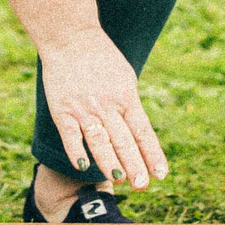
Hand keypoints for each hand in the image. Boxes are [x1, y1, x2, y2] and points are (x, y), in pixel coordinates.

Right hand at [37, 30, 166, 189]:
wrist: (70, 38)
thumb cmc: (101, 59)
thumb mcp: (125, 78)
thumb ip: (130, 105)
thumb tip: (139, 133)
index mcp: (126, 97)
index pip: (143, 132)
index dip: (153, 154)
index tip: (161, 174)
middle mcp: (107, 105)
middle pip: (124, 141)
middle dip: (134, 165)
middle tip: (142, 186)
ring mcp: (84, 109)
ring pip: (99, 142)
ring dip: (110, 163)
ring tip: (120, 181)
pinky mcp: (62, 110)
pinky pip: (71, 136)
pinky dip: (77, 152)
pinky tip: (83, 167)